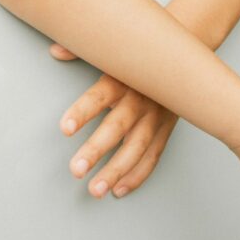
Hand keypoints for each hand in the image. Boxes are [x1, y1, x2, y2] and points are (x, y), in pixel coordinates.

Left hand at [52, 42, 178, 197]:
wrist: (184, 57)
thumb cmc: (135, 57)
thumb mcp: (112, 51)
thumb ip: (81, 50)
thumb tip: (56, 48)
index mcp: (122, 80)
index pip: (99, 97)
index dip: (82, 112)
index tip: (64, 129)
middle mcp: (140, 100)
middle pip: (117, 128)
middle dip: (96, 150)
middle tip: (75, 170)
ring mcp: (156, 118)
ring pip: (136, 148)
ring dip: (117, 171)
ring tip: (96, 190)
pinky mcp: (166, 130)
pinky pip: (153, 156)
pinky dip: (137, 175)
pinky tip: (118, 190)